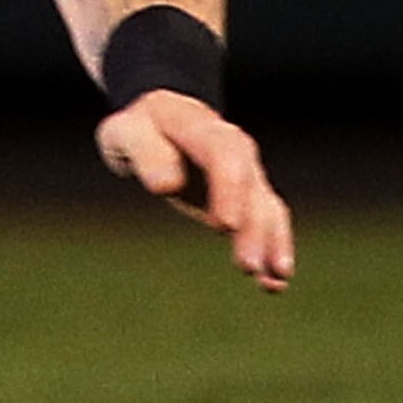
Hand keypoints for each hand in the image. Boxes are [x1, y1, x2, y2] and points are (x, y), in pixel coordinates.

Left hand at [96, 91, 293, 289]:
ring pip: (266, 206)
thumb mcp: (127, 131)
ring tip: (275, 278)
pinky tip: (274, 283)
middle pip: (250, 185)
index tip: (225, 226)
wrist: (161, 120)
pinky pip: (269, 221)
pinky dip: (275, 249)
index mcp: (201, 128)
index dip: (228, 189)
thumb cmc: (140, 129)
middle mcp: (233, 148)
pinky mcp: (247, 197)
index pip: (223, 155)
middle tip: (246, 265)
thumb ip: (144, 153)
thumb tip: (167, 185)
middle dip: (253, 226)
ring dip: (272, 242)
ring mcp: (245, 172)